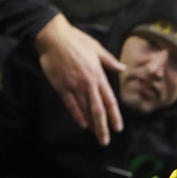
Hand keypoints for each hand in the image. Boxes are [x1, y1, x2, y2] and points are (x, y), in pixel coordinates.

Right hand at [34, 14, 123, 145]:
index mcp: (98, 75)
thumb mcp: (96, 48)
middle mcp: (88, 83)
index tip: (118, 128)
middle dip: (103, 127)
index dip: (114, 115)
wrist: (53, 36)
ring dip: (91, 124)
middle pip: (98, 110)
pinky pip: (70, 104)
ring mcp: (74, 86)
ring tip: (96, 136)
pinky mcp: (61, 86)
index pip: (109, 100)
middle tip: (105, 141)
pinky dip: (77, 115)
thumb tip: (123, 68)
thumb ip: (110, 61)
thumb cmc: (76, 40)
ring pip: (85, 110)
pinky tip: (82, 125)